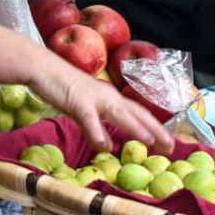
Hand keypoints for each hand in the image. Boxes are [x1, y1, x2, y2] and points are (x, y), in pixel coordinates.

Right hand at [31, 58, 173, 153]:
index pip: (139, 113)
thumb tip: (105, 146)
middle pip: (137, 113)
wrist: (43, 67)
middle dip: (156, 130)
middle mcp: (109, 97)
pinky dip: (97, 132)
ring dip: (136, 128)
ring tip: (150, 142)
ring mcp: (94, 98)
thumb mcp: (83, 110)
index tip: (169, 142)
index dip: (155, 127)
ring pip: (120, 114)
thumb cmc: (62, 87)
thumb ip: (95, 127)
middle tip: (171, 147)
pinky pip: (89, 118)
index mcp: (111, 98)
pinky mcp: (77, 101)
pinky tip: (104, 146)